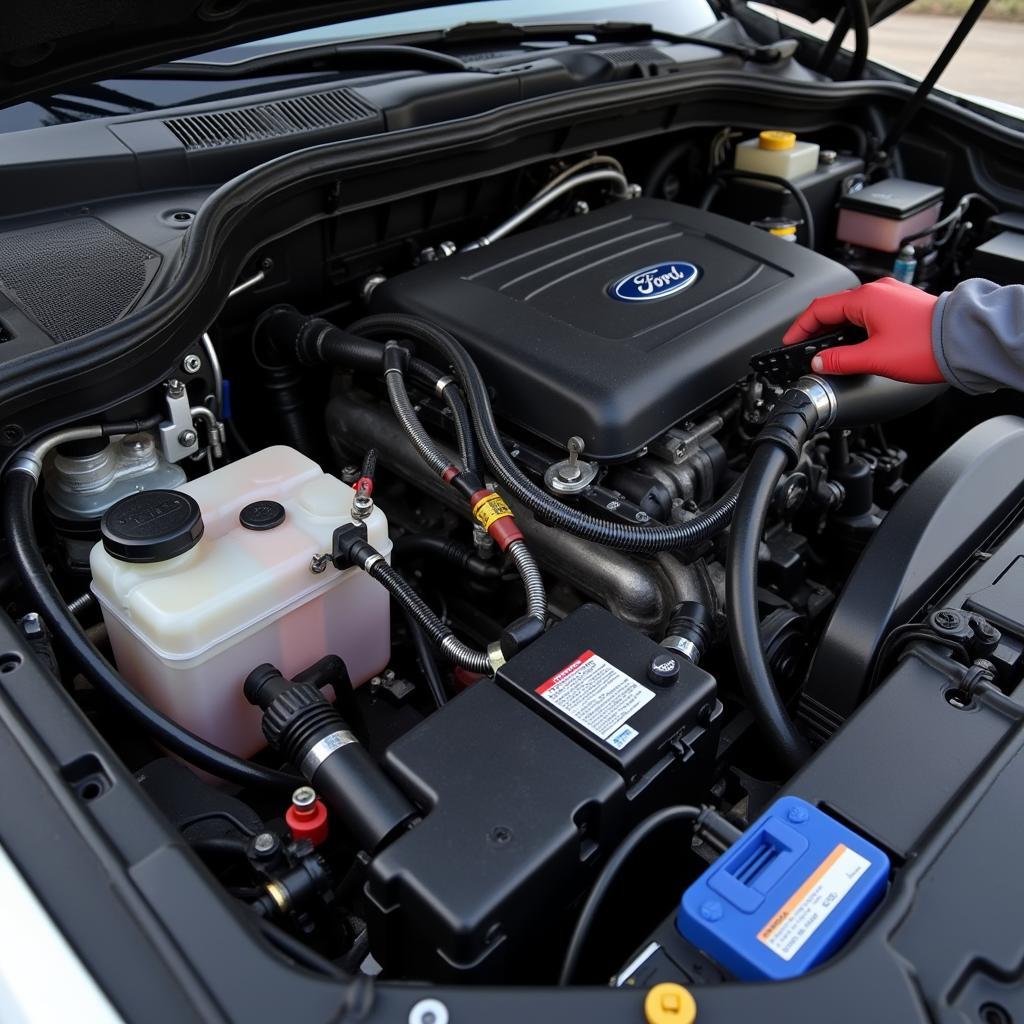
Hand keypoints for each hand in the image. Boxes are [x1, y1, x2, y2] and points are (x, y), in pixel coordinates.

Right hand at [783, 278, 943, 383]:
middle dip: (816, 329)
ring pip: (852, 311)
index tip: (790, 343)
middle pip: (834, 308)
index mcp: (866, 299)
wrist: (965, 341)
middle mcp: (878, 292)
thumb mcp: (874, 358)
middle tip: (805, 349)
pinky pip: (869, 313)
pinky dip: (855, 328)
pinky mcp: (903, 307)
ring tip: (829, 350)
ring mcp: (892, 297)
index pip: (819, 309)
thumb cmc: (927, 345)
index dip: (800, 328)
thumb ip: (840, 360)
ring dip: (836, 329)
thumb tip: (819, 362)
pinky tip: (855, 344)